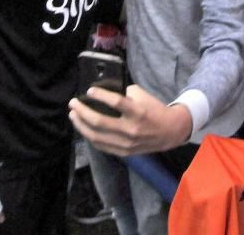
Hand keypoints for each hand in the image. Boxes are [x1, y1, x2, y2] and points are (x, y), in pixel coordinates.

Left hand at [68, 84, 191, 155]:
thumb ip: (124, 93)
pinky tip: (83, 127)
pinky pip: (101, 145)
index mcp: (138, 112)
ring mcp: (126, 143)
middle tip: (73, 103)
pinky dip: (89, 136)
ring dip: (81, 125)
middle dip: (82, 112)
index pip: (116, 102)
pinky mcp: (124, 152)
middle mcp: (131, 129)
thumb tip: (103, 92)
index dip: (100, 95)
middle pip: (99, 122)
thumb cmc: (154, 110)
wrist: (170, 132)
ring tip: (74, 115)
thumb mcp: (143, 96)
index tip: (89, 90)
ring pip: (96, 136)